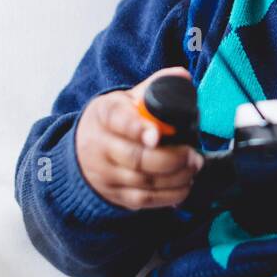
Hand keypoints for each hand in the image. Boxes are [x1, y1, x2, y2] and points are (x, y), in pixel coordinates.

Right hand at [74, 67, 203, 210]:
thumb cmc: (114, 120)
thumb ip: (153, 88)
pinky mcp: (114, 194)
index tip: (156, 136)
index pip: (118, 120)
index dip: (137, 129)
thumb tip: (183, 77)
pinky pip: (144, 199)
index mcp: (104, 115)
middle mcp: (100, 146)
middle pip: (135, 157)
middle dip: (170, 159)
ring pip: (143, 181)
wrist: (83, 149)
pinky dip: (169, 195)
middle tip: (193, 155)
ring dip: (175, 177)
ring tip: (194, 166)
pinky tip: (185, 184)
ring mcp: (105, 174)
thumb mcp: (125, 99)